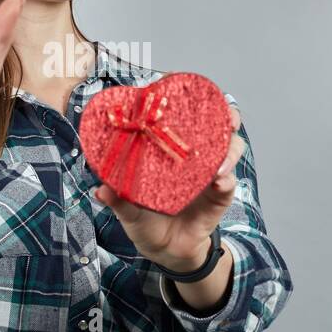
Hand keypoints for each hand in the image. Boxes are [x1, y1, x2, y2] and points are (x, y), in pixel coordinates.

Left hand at [91, 103, 244, 273]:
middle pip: (216, 123)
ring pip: (230, 147)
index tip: (172, 80)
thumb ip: (118, 200)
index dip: (180, 92)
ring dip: (228, 148)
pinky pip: (228, 182)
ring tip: (217, 161)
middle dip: (222, 111)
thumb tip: (101, 190)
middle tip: (221, 113)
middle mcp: (193, 154)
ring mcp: (209, 172)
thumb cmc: (145, 220)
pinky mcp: (219, 194)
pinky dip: (226, 179)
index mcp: (170, 148)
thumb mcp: (128, 210)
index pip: (179, 113)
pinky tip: (218, 179)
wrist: (166, 251)